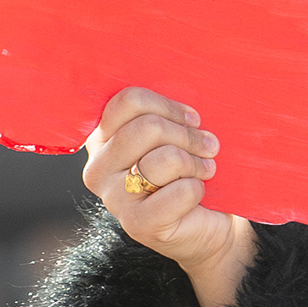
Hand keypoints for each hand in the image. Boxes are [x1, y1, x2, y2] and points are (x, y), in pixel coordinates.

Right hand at [82, 86, 257, 306]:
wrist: (205, 225)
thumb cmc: (188, 173)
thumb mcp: (175, 136)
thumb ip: (166, 113)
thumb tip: (187, 81)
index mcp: (102, 138)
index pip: (128, 100)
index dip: (168, 106)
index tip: (192, 118)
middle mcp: (98, 168)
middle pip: (146, 127)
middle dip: (188, 135)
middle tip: (208, 146)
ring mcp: (114, 198)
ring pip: (164, 159)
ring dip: (196, 163)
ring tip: (205, 170)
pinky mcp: (136, 224)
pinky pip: (180, 191)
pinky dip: (198, 189)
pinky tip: (198, 194)